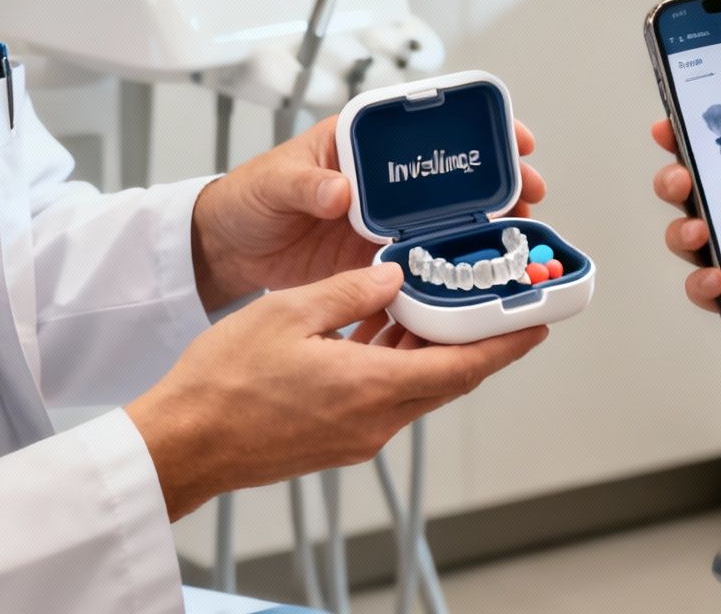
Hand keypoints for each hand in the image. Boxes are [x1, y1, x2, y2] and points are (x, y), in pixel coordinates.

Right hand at [128, 263, 546, 520]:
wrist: (183, 442)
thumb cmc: (222, 383)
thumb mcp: (290, 313)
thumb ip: (351, 292)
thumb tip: (392, 276)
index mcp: (372, 388)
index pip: (463, 368)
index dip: (506, 344)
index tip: (537, 322)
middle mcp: (374, 421)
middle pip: (445, 377)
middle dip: (474, 339)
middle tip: (494, 301)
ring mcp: (355, 434)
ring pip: (413, 385)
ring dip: (428, 346)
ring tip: (438, 301)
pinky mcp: (335, 437)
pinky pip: (383, 395)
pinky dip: (393, 360)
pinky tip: (381, 326)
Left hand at [189, 116, 547, 309]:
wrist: (230, 249)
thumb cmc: (249, 198)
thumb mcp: (273, 182)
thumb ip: (304, 184)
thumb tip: (339, 189)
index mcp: (361, 141)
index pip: (426, 121)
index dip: (473, 124)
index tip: (508, 133)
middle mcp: (383, 178)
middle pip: (453, 169)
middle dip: (498, 175)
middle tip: (529, 190)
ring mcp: (386, 218)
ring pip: (449, 214)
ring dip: (486, 220)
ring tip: (519, 231)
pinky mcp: (380, 256)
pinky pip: (425, 257)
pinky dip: (453, 263)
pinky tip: (477, 271)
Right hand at [650, 85, 720, 399]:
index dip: (693, 134)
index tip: (670, 122)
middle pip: (697, 192)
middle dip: (672, 179)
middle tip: (680, 178)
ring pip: (693, 240)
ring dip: (679, 232)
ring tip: (696, 232)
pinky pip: (712, 295)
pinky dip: (701, 286)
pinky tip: (716, 279)